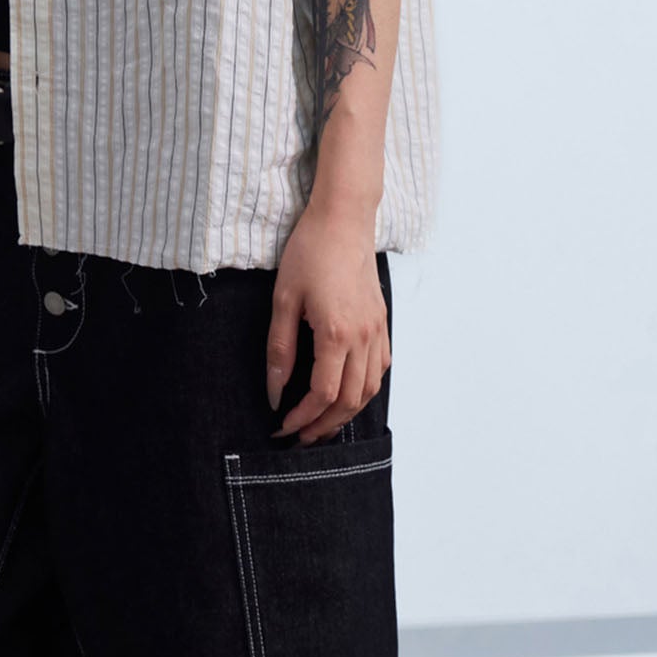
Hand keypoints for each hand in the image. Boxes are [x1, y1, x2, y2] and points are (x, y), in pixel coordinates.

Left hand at [265, 207, 390, 442]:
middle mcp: (363, 338)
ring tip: (321, 423)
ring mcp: (377, 330)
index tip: (282, 427)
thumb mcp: (283, 299)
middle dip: (323, 426)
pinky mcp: (382, 322)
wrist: (343, 220)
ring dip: (346, 413)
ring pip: (369, 390)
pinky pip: (380, 369)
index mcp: (335, 334)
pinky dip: (365, 390)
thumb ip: (280, 349)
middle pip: (348, 401)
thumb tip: (275, 391)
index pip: (322, 394)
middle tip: (299, 437)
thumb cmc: (309, 253)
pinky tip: (347, 392)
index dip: (301, 418)